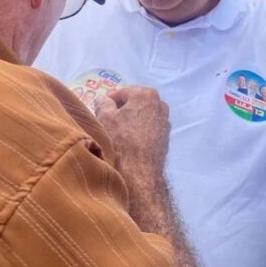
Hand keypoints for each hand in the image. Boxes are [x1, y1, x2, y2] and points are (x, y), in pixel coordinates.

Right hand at [95, 88, 201, 266]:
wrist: (138, 173)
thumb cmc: (120, 141)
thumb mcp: (104, 116)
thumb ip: (103, 102)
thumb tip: (106, 101)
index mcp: (147, 95)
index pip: (122, 93)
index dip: (109, 102)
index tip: (100, 113)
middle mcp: (160, 105)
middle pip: (134, 104)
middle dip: (120, 112)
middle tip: (107, 124)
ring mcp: (165, 123)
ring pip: (140, 118)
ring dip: (129, 123)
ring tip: (116, 137)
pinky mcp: (165, 140)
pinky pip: (147, 131)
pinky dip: (137, 134)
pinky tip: (127, 146)